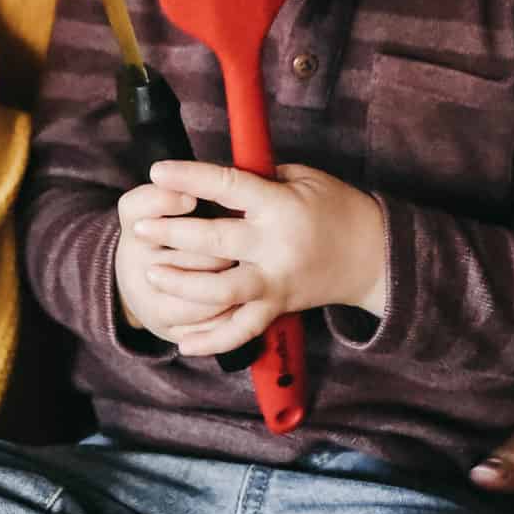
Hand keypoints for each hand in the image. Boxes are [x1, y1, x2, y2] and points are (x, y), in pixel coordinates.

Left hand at [117, 159, 387, 355]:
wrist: (374, 257)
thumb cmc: (337, 207)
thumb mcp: (303, 177)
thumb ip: (258, 176)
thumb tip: (212, 175)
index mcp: (280, 206)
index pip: (228, 187)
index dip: (190, 177)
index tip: (158, 171)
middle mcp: (275, 247)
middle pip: (215, 242)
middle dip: (172, 234)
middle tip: (139, 228)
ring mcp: (275, 282)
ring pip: (221, 292)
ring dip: (182, 285)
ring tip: (151, 274)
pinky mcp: (277, 308)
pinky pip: (241, 330)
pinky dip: (212, 340)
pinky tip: (183, 342)